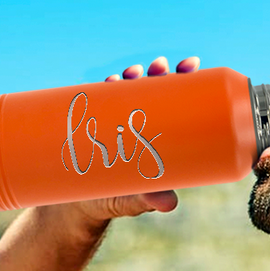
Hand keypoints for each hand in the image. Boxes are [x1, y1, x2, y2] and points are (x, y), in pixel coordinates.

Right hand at [36, 55, 200, 233]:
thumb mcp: (134, 201)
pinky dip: (107, 88)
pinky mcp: (95, 123)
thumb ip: (149, 200)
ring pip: (128, 90)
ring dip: (132, 76)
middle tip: (160, 67)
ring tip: (133, 73)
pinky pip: (101, 99)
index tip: (190, 66)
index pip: (176, 104)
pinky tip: (111, 81)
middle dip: (159, 73)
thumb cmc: (115, 201)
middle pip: (154, 90)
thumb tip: (169, 204)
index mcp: (160, 137)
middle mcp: (140, 125)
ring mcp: (117, 122)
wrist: (79, 204)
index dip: (184, 82)